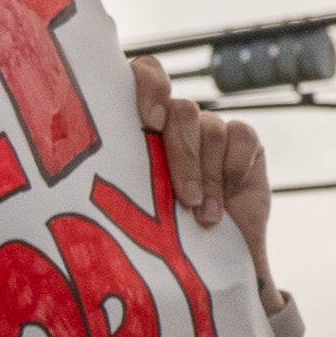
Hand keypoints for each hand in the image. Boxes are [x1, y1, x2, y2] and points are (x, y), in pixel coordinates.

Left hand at [132, 54, 279, 297]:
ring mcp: (210, 129)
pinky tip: (228, 198)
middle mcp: (175, 122)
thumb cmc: (162, 239)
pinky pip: (242, 137)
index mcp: (139, 127)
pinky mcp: (243, 142)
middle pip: (181, 110)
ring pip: (210, 129)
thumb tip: (92, 178)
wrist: (213, 260)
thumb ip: (123, 181)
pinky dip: (234, 168)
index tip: (151, 120)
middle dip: (184, 156)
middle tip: (185, 198)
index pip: (145, 76)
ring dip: (209, 177)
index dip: (149, 85)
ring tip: (205, 217)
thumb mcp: (134, 209)